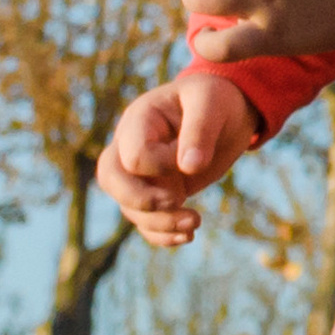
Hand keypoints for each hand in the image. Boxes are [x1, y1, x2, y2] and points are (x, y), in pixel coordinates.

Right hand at [100, 69, 261, 247]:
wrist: (225, 111)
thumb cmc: (214, 99)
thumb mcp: (211, 103)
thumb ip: (200, 130)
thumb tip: (189, 168)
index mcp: (140, 119)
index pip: (134, 155)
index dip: (161, 167)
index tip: (192, 163)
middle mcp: (130, 145)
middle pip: (109, 179)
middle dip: (141, 201)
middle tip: (178, 201)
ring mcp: (140, 172)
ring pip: (128, 207)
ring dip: (160, 223)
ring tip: (195, 222)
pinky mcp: (155, 191)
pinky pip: (144, 220)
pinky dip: (162, 235)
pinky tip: (188, 235)